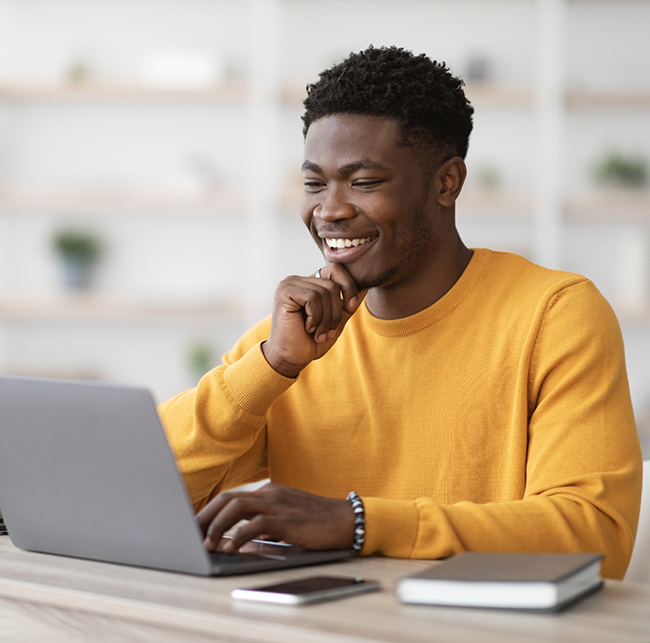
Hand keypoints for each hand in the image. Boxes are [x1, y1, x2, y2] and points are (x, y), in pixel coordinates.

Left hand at [198, 482, 354, 552]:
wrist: (345, 519)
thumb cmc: (315, 522)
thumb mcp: (284, 521)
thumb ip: (261, 527)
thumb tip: (236, 542)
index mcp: (267, 492)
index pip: (230, 497)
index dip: (209, 510)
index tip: (193, 525)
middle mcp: (269, 493)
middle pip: (227, 498)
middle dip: (205, 516)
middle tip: (190, 533)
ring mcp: (278, 503)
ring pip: (236, 506)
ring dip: (217, 525)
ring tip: (206, 543)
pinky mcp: (286, 518)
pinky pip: (257, 524)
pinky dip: (240, 535)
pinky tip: (232, 548)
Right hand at [262, 263, 367, 377]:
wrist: (291, 359)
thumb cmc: (311, 342)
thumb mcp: (336, 320)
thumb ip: (348, 303)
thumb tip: (365, 286)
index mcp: (309, 283)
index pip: (336, 269)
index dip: (348, 286)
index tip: (350, 307)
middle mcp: (298, 280)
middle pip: (333, 284)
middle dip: (336, 312)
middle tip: (327, 331)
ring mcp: (289, 284)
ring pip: (325, 292)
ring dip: (326, 319)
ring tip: (317, 333)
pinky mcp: (285, 292)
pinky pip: (313, 298)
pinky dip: (315, 318)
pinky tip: (307, 328)